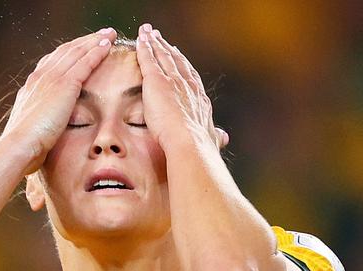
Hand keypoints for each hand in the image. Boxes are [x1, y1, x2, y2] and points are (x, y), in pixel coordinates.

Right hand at [0, 28, 118, 173]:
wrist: (19, 145)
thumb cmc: (24, 146)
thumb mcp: (31, 129)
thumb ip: (40, 122)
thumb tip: (44, 130)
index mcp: (32, 87)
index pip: (52, 62)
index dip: (68, 53)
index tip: (80, 48)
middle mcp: (41, 77)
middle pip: (66, 52)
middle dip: (83, 42)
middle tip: (99, 34)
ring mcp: (52, 79)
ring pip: (77, 52)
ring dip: (94, 40)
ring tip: (108, 34)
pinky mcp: (65, 85)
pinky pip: (85, 62)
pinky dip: (96, 51)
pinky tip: (107, 45)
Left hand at [136, 23, 229, 152]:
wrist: (190, 142)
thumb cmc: (200, 145)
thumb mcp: (211, 138)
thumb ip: (214, 135)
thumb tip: (223, 137)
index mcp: (199, 97)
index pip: (189, 75)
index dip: (182, 63)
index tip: (177, 53)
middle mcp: (187, 84)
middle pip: (175, 60)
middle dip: (167, 48)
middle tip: (159, 36)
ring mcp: (173, 80)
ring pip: (162, 55)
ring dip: (155, 42)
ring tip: (148, 33)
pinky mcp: (156, 81)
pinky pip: (148, 59)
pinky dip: (144, 47)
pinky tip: (140, 39)